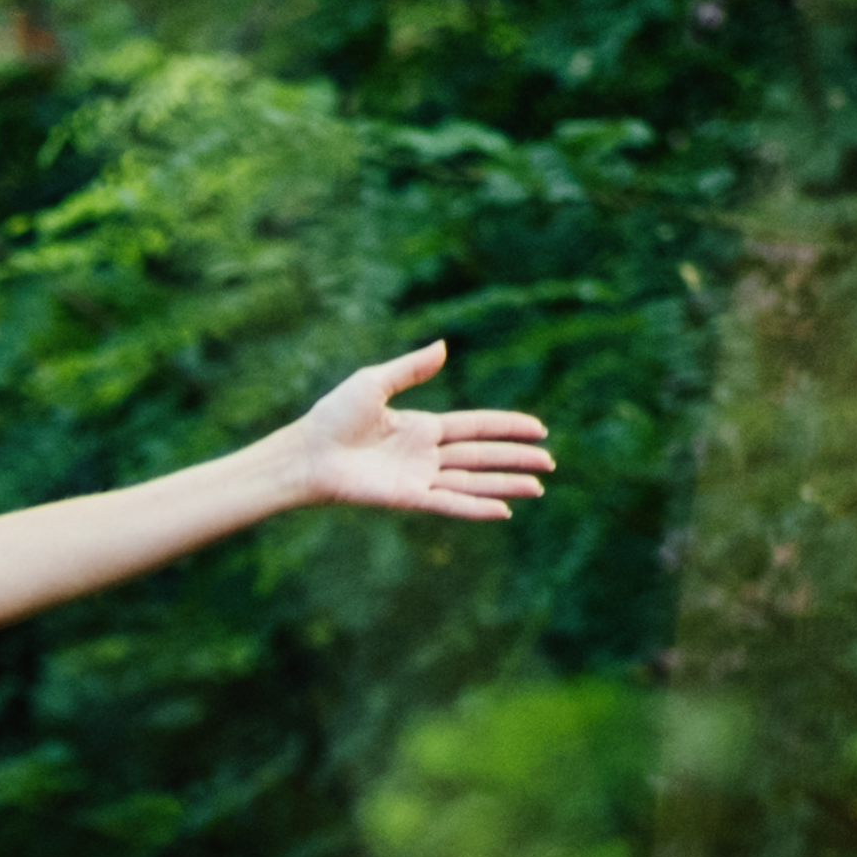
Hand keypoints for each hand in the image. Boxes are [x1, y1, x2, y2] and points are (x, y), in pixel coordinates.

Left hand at [286, 344, 555, 520]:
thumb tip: (444, 347)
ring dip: (505, 485)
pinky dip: (475, 508)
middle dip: (516, 458)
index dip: (507, 427)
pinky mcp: (407, 498)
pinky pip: (448, 504)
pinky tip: (503, 509)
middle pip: (482, 456)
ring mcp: (419, 478)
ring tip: (538, 487)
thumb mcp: (374, 383)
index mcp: (422, 427)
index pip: (476, 427)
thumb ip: (410, 369)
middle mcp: (426, 455)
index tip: (538, 429)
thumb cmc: (333, 417)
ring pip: (473, 482)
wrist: (306, 452)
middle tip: (549, 462)